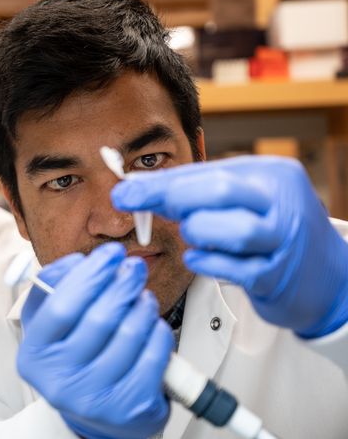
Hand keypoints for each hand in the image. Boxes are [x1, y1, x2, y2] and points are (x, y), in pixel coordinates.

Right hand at [18, 243, 173, 438]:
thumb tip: (81, 261)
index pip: (61, 305)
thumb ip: (56, 284)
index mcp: (34, 354)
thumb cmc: (74, 357)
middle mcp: (59, 380)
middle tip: (134, 268)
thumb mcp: (51, 322)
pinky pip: (153, 356)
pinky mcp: (128, 407)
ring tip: (143, 298)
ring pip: (129, 334)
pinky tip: (153, 325)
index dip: (91, 274)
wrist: (94, 413)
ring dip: (143, 306)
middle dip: (123, 284)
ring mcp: (94, 398)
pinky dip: (158, 333)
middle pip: (99, 318)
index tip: (110, 253)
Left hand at [112, 155, 347, 337]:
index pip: (209, 172)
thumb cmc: (269, 232)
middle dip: (173, 199)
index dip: (161, 182)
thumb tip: (137, 188)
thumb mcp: (240, 200)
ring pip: (234, 230)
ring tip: (192, 235)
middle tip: (146, 209)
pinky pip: (235, 269)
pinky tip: (197, 258)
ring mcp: (284, 241)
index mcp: (270, 175)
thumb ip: (194, 191)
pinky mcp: (278, 276)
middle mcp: (282, 202)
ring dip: (198, 232)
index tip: (124, 191)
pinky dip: (207, 262)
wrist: (326, 278)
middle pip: (222, 191)